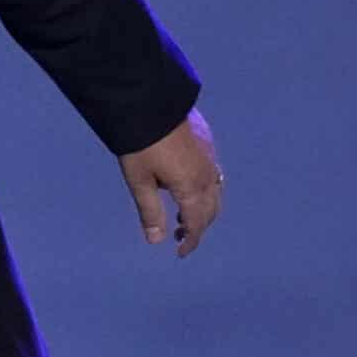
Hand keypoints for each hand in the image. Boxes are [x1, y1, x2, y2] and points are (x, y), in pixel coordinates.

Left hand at [119, 107, 222, 255]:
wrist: (152, 103)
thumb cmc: (141, 144)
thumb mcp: (140, 181)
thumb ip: (150, 211)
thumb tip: (156, 241)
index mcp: (191, 188)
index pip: (197, 223)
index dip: (191, 241)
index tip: (180, 252)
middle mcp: (206, 175)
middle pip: (211, 210)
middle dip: (198, 226)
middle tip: (180, 235)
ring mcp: (210, 157)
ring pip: (215, 192)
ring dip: (204, 208)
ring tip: (185, 214)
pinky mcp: (208, 143)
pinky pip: (214, 174)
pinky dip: (206, 189)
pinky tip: (189, 185)